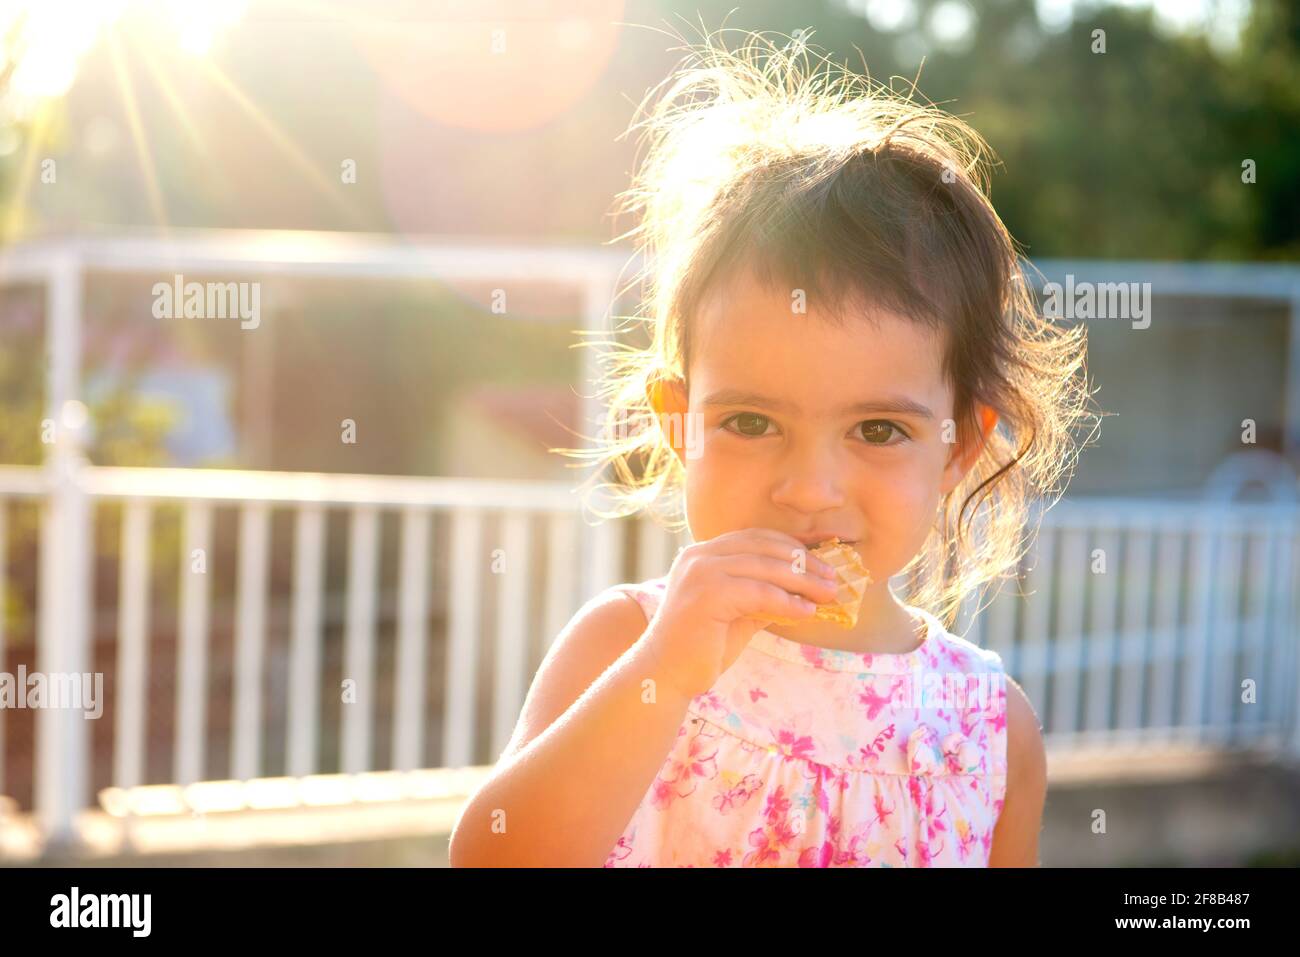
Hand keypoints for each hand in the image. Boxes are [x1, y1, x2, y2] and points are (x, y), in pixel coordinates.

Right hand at [640, 528, 840, 699]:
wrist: (666, 674)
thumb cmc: (702, 647)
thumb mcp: (740, 612)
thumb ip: (765, 595)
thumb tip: (807, 589)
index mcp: (703, 554)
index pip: (756, 538)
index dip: (793, 547)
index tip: (822, 563)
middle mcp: (699, 556)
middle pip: (764, 547)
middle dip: (804, 562)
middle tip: (833, 579)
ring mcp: (700, 572)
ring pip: (766, 567)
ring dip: (803, 581)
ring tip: (829, 594)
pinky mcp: (707, 594)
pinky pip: (759, 593)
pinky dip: (788, 601)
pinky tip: (807, 612)